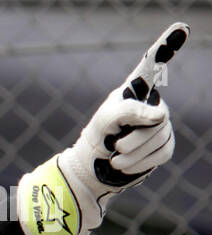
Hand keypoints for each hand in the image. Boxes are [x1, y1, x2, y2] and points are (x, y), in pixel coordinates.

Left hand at [17, 23, 187, 234]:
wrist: (94, 166)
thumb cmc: (97, 136)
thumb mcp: (107, 120)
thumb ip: (130, 112)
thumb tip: (159, 116)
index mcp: (137, 92)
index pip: (154, 66)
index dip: (169, 45)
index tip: (181, 26)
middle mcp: (153, 106)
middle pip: (158, 119)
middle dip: (133, 138)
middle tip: (114, 145)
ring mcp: (161, 127)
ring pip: (159, 138)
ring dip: (133, 153)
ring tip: (115, 156)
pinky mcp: (163, 147)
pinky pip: (161, 154)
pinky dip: (140, 163)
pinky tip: (124, 164)